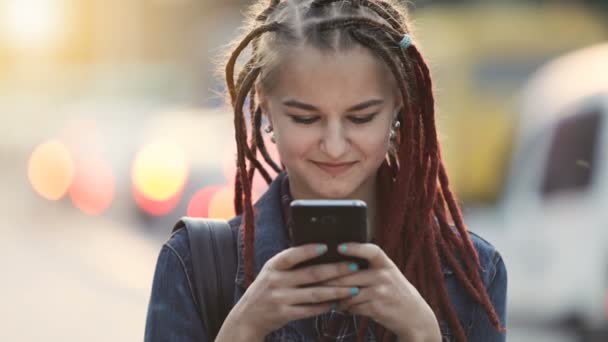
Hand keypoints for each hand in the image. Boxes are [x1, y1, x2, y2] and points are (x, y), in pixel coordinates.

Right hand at [220, 244, 359, 339]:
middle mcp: (276, 281)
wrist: (248, 316)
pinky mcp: (284, 314)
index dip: (309, 250)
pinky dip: (325, 306)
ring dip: (337, 291)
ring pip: (314, 294)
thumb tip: (322, 251)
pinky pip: (310, 310)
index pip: (292, 255)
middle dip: (335, 270)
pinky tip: (339, 302)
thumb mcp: (272, 271)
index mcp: (273, 266)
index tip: (328, 246)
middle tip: (354, 266)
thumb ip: (291, 263)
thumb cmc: (267, 288)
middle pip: (311, 274)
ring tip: (354, 288)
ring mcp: (280, 299)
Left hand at [321, 243, 440, 340]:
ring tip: (330, 297)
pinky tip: (342, 307)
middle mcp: (384, 276)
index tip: (339, 247)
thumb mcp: (388, 273)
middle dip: (330, 279)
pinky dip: (345, 308)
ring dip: (336, 297)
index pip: (371, 250)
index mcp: (386, 263)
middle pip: (350, 274)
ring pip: (348, 292)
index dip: (355, 248)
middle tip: (316, 280)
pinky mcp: (377, 308)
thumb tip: (339, 262)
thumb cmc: (394, 291)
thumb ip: (369, 266)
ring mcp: (381, 292)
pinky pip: (353, 306)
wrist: (414, 315)